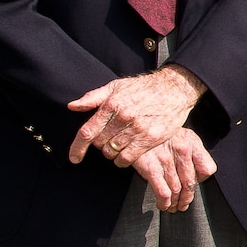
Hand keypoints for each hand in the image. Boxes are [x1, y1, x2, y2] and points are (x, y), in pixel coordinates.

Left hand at [69, 64, 206, 166]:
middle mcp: (123, 116)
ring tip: (120, 142)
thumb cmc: (144, 87)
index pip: (88, 131)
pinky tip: (126, 153)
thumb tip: (72, 106)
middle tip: (109, 137)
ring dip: (112, 152)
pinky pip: (128, 158)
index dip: (77, 147)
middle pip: (100, 144)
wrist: (175, 88)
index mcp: (112, 104)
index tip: (74, 158)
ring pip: (113, 152)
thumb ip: (93, 97)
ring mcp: (138, 128)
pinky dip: (123, 160)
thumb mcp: (116, 86)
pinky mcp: (151, 137)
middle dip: (100, 144)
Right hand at [131, 127, 217, 212]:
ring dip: (175, 203)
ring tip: (173, 207)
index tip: (195, 185)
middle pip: (191, 183)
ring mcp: (166, 159)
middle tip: (183, 205)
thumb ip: (192, 151)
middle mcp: (182, 150)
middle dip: (187, 198)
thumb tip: (200, 174)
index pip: (207, 168)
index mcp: (191, 142)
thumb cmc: (159, 134)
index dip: (201, 180)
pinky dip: (164, 202)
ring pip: (177, 189)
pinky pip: (163, 191)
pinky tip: (163, 205)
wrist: (135, 127)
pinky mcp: (151, 167)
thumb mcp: (181, 135)